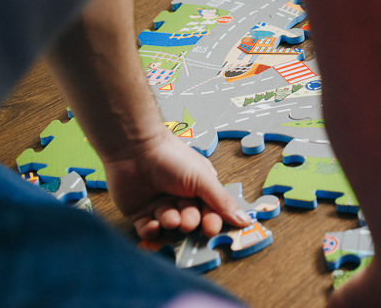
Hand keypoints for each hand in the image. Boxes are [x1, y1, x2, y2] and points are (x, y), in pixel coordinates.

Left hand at [102, 130, 250, 239]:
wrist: (136, 150)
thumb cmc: (172, 158)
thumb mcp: (203, 180)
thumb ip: (223, 202)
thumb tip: (245, 220)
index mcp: (200, 190)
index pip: (210, 213)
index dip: (211, 223)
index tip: (211, 229)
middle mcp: (181, 200)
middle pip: (190, 223)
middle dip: (189, 222)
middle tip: (187, 219)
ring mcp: (161, 207)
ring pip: (170, 228)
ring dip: (170, 223)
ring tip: (168, 215)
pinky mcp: (141, 214)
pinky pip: (148, 231)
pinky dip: (151, 231)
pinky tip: (153, 223)